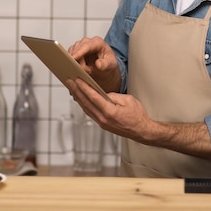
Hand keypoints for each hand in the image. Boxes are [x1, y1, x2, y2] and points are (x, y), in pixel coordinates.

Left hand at [67, 78, 210, 159]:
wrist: (142, 131)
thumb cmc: (137, 115)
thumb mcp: (127, 100)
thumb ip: (113, 96)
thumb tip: (102, 93)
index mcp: (110, 112)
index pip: (93, 97)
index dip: (83, 87)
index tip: (77, 79)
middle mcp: (103, 119)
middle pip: (86, 103)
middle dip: (77, 91)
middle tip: (69, 81)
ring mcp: (102, 123)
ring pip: (86, 108)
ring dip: (78, 97)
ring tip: (72, 87)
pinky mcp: (102, 124)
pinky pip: (90, 112)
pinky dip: (84, 104)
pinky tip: (81, 98)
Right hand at [68, 36, 120, 92]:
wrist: (106, 69)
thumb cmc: (109, 64)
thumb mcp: (111, 65)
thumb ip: (105, 64)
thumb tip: (98, 64)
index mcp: (98, 42)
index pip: (87, 45)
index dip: (80, 51)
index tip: (74, 58)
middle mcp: (88, 42)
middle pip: (78, 48)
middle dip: (79, 60)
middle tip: (85, 71)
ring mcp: (81, 47)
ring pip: (72, 52)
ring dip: (75, 62)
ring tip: (85, 71)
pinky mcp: (76, 52)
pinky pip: (70, 56)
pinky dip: (72, 62)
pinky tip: (77, 69)